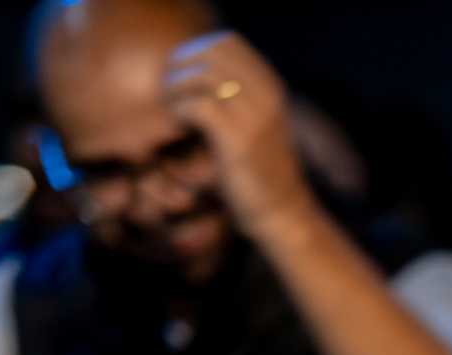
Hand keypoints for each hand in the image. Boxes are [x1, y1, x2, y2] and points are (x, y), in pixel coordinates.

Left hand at [161, 32, 310, 240]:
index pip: (227, 42)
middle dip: (182, 65)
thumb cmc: (261, 173)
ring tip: (171, 108)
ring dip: (177, 88)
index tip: (181, 72)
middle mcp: (266, 94)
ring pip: (201, 75)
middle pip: (211, 53)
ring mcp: (254, 115)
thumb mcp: (258, 125)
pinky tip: (179, 126)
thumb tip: (200, 70)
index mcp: (270, 85)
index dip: (196, 50)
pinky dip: (180, 111)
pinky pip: (197, 105)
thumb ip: (239, 96)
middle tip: (169, 89)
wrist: (283, 214)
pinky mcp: (238, 139)